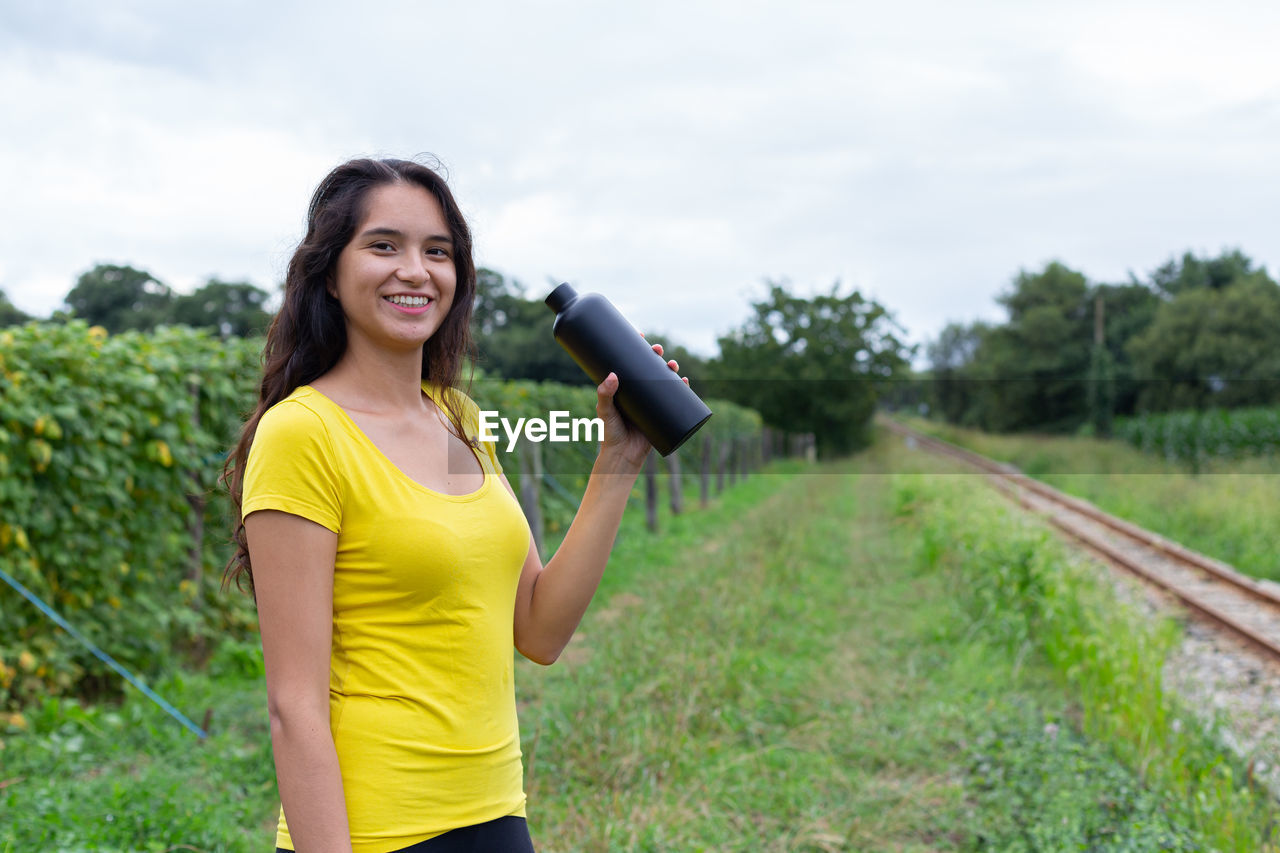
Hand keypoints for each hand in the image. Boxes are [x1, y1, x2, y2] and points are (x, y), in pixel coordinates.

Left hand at [594, 338, 686, 468]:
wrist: (623, 456)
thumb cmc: (609, 434)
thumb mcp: (604, 411)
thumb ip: (605, 394)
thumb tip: (613, 375)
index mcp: (624, 387)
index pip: (630, 362)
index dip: (635, 347)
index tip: (639, 334)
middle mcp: (638, 392)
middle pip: (649, 367)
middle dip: (656, 355)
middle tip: (657, 349)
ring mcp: (650, 402)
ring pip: (663, 380)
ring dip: (670, 369)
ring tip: (672, 365)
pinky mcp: (661, 413)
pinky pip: (674, 398)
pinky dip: (681, 388)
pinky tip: (684, 381)